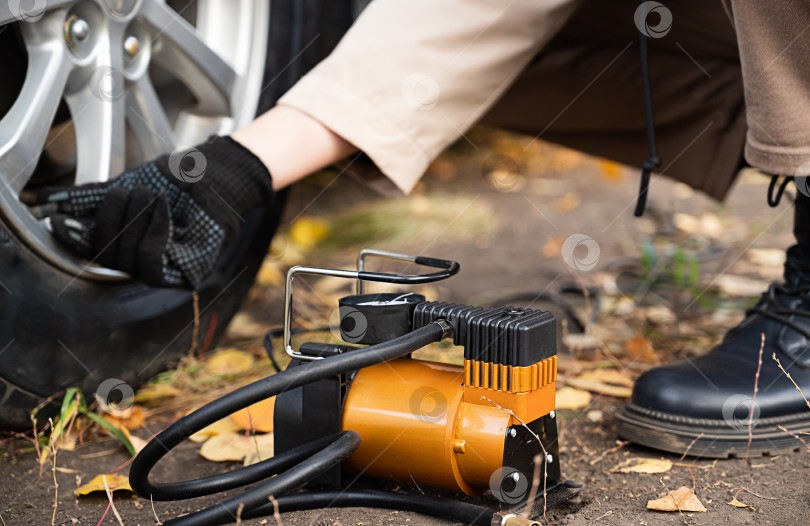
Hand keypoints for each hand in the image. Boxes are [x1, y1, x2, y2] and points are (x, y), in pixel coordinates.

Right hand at [34, 136, 273, 288]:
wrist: (213, 173)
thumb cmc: (173, 181)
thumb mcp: (122, 187)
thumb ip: (87, 199)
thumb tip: (46, 204)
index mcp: (123, 244)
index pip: (91, 250)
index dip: (74, 239)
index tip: (58, 223)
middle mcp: (141, 262)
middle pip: (106, 257)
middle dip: (112, 220)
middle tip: (130, 192)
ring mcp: (166, 270)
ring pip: (128, 263)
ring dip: (135, 224)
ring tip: (150, 196)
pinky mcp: (189, 274)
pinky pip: (154, 267)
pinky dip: (152, 236)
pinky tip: (162, 212)